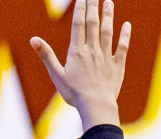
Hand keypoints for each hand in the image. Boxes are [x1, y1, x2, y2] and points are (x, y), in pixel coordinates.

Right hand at [30, 0, 129, 131]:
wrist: (96, 105)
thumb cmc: (74, 94)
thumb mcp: (56, 75)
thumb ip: (46, 55)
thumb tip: (33, 39)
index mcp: (77, 52)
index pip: (79, 25)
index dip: (80, 9)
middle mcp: (92, 50)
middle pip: (93, 24)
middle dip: (94, 7)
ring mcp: (106, 56)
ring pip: (108, 31)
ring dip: (109, 15)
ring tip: (109, 2)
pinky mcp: (117, 65)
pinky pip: (122, 47)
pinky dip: (125, 35)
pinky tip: (127, 25)